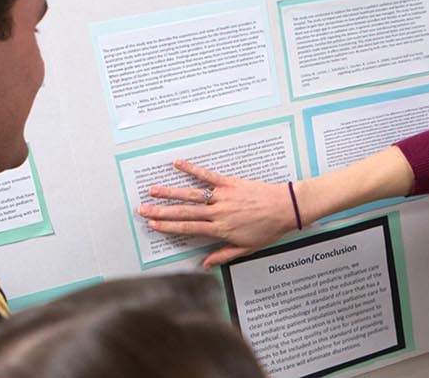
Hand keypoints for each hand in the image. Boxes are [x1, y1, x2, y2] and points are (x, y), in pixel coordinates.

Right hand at [137, 160, 298, 267]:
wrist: (286, 208)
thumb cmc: (269, 229)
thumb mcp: (247, 248)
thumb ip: (223, 255)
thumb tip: (204, 264)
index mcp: (220, 229)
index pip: (188, 228)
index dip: (168, 227)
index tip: (152, 225)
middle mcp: (218, 212)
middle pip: (184, 212)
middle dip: (161, 211)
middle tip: (142, 210)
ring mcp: (223, 196)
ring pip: (191, 194)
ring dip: (170, 192)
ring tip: (153, 190)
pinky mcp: (230, 183)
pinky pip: (208, 175)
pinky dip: (192, 169)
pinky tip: (178, 164)